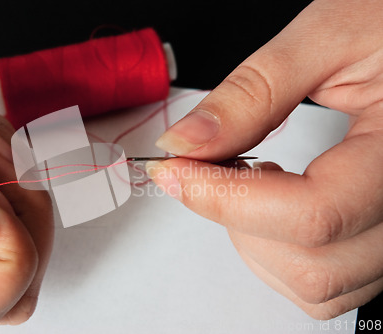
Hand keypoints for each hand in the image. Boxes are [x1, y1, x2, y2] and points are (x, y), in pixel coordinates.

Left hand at [147, 0, 382, 319]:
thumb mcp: (326, 37)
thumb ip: (251, 94)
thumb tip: (184, 143)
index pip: (311, 215)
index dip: (224, 199)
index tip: (174, 169)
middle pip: (312, 265)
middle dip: (238, 219)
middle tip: (214, 165)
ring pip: (317, 286)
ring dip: (256, 241)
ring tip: (252, 178)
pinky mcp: (381, 236)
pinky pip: (327, 283)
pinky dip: (280, 254)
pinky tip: (274, 202)